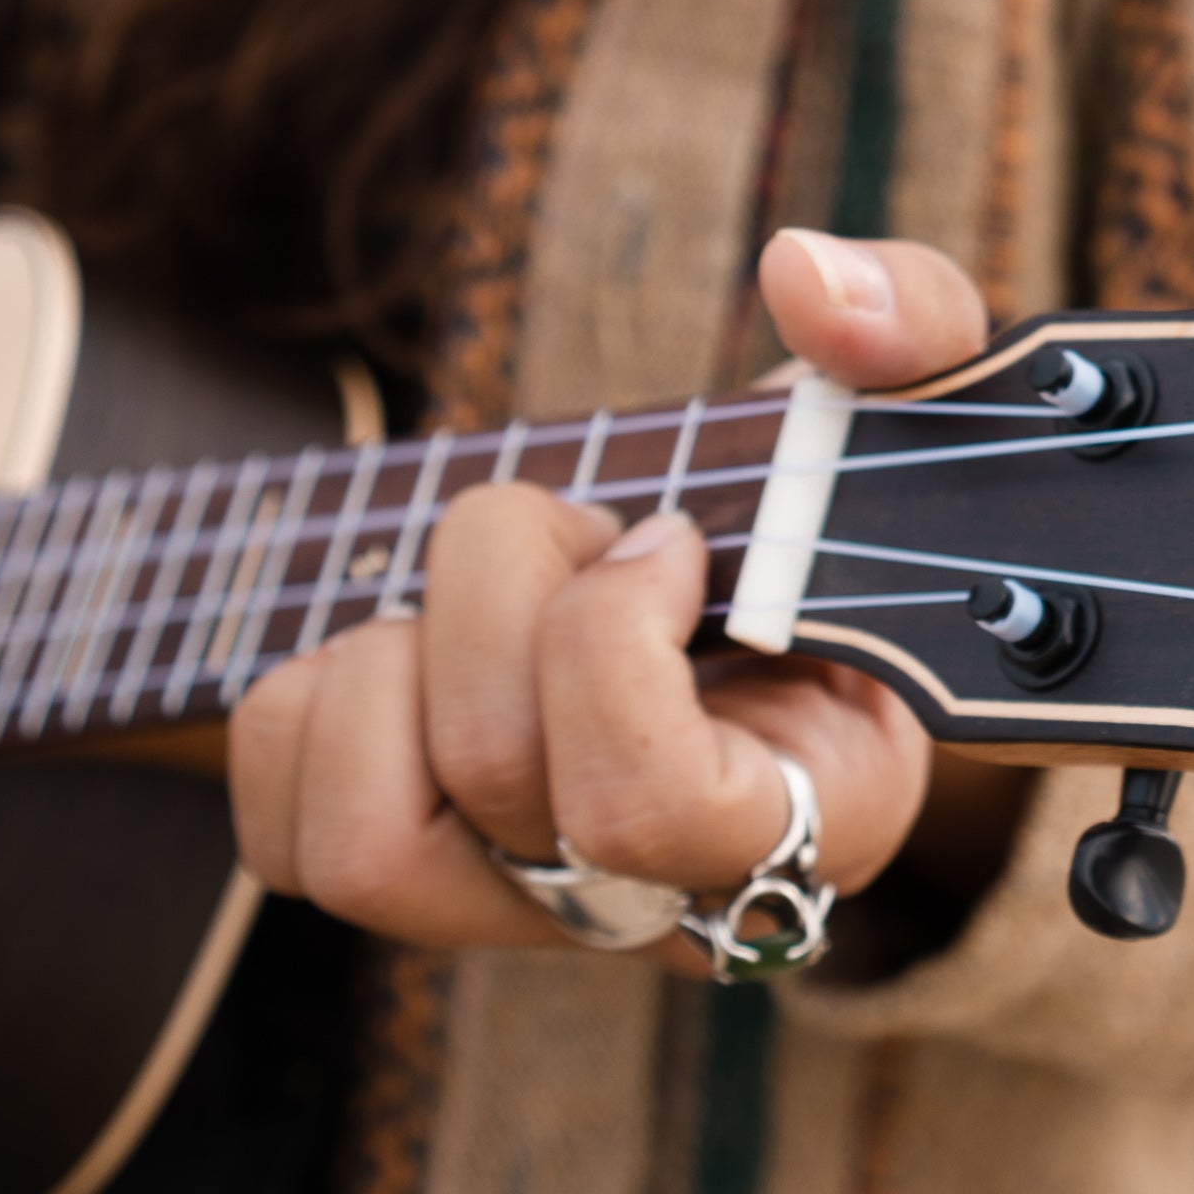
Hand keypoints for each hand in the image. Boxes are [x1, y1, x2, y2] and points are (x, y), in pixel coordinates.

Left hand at [230, 229, 1027, 971]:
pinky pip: (279, 829)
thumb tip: (804, 279)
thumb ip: (909, 316)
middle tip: (586, 529)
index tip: (672, 537)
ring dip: (396, 662)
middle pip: (497, 776)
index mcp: (813, 814)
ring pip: (364, 848)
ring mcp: (524, 914)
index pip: (648, 811)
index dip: (610, 645)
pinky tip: (413, 640)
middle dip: (507, 587)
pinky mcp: (409, 884)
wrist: (774, 585)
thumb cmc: (847, 504)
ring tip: (485, 602)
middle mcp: (661, 905)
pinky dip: (311, 701)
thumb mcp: (914, 398)